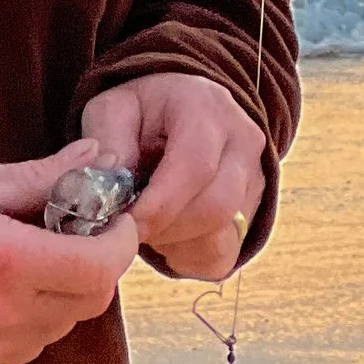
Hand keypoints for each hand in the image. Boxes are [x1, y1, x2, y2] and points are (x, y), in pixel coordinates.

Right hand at [0, 150, 141, 363]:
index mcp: (4, 261)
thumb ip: (37, 177)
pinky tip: (1, 287)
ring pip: (59, 328)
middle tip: (77, 231)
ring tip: (33, 256)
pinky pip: (25, 346)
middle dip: (96, 265)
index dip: (120, 241)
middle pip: (89, 302)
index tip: (115, 219)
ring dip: (64, 294)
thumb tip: (93, 162)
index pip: (100, 266)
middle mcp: (2, 314)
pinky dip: (31, 318)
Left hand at [80, 72, 264, 281]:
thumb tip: (108, 174)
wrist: (180, 111)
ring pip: (223, 233)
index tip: (125, 222)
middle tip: (129, 230)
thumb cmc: (142, 113)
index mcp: (206, 108)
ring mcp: (255, 178)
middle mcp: (243, 140)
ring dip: (175, 242)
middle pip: (216, 206)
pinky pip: (226, 251)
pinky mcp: (254, 210)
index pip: (195, 166)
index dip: (160, 203)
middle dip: (166, 229)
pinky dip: (189, 254)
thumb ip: (107, 140)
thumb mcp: (113, 110)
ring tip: (146, 224)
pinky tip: (166, 235)